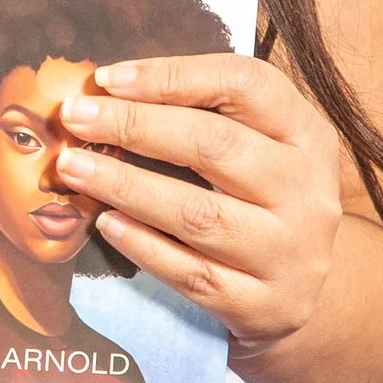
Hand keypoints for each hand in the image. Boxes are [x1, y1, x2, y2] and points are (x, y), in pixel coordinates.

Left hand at [54, 53, 346, 358]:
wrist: (301, 294)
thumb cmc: (262, 202)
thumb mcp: (261, 149)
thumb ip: (206, 115)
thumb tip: (110, 92)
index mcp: (309, 135)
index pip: (245, 85)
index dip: (173, 75)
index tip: (107, 78)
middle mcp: (308, 193)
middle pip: (215, 146)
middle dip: (135, 126)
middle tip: (75, 118)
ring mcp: (289, 253)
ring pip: (198, 214)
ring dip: (126, 186)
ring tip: (73, 167)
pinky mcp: (264, 306)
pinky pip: (191, 273)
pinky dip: (143, 245)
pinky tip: (106, 222)